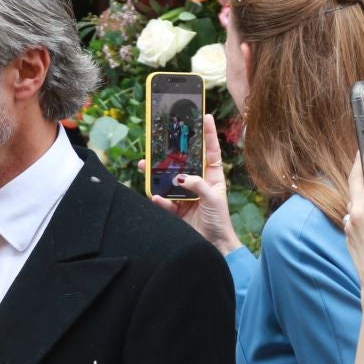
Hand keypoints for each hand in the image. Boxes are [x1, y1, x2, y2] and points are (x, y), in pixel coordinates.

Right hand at [145, 115, 239, 254]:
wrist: (214, 246)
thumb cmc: (219, 221)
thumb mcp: (213, 199)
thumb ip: (198, 185)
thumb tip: (181, 177)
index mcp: (212, 177)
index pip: (210, 151)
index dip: (208, 134)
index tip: (206, 117)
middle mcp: (198, 183)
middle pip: (182, 163)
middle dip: (170, 153)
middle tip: (159, 140)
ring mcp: (185, 195)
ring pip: (168, 180)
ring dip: (157, 174)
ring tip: (145, 165)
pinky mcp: (175, 209)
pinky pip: (164, 200)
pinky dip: (159, 199)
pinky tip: (156, 198)